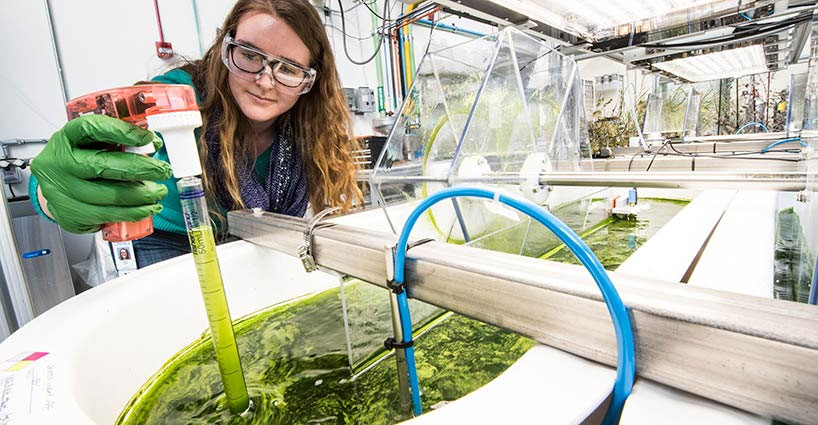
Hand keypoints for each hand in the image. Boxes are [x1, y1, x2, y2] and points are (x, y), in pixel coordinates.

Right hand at [31, 114, 172, 233]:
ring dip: (143, 195)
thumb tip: (151, 143)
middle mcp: (60, 162)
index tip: (148, 138)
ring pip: (111, 195)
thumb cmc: (78, 159)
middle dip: (142, 169)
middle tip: (163, 170)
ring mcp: (63, 190)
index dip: (123, 132)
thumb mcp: (90, 141)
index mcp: (67, 137)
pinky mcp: (70, 214)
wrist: (52, 186)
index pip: (93, 128)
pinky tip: (147, 208)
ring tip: (159, 191)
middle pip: (104, 166)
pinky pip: (109, 215)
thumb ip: (116, 140)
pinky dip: (134, 212)